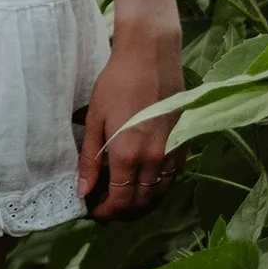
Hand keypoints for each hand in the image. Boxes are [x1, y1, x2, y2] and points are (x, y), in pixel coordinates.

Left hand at [78, 13, 183, 220]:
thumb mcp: (95, 120)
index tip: (94, 212)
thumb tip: (84, 192)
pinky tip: (143, 180)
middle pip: (141, 203)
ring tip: (123, 198)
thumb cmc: (117, 83)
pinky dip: (157, 187)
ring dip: (141, 202)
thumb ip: (90, 160)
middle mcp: (154, 159)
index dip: (106, 213)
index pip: (120, 202)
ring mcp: (172, 152)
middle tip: (105, 207)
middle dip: (122, 212)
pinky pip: (172, 177)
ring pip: (159, 193)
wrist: (151, 55)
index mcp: (128, 155)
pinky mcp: (184, 143)